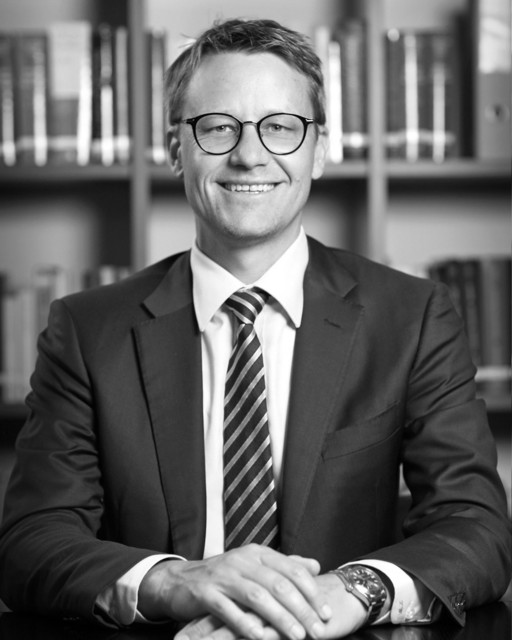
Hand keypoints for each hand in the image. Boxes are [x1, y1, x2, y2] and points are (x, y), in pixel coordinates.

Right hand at [176, 572, 367, 639]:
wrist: (180, 580)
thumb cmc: (224, 576)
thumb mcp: (254, 564)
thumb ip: (284, 565)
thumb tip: (314, 565)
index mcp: (257, 553)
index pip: (292, 569)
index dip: (312, 592)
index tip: (327, 613)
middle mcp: (243, 561)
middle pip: (278, 584)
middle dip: (301, 609)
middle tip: (318, 630)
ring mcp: (224, 576)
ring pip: (258, 597)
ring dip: (280, 618)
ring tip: (298, 636)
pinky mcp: (206, 593)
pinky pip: (229, 610)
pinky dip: (246, 625)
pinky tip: (261, 638)